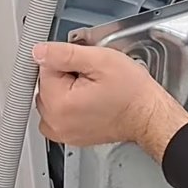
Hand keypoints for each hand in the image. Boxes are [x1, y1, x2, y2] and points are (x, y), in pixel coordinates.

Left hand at [33, 42, 187, 161]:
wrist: (148, 116)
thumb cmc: (132, 93)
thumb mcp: (101, 60)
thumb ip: (64, 53)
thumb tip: (39, 51)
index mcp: (59, 103)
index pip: (44, 67)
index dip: (67, 60)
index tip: (86, 66)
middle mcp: (56, 122)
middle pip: (46, 84)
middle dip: (65, 76)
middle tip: (92, 78)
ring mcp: (62, 132)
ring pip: (50, 98)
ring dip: (65, 90)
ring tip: (92, 90)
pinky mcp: (70, 137)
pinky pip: (57, 115)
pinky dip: (68, 106)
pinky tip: (88, 102)